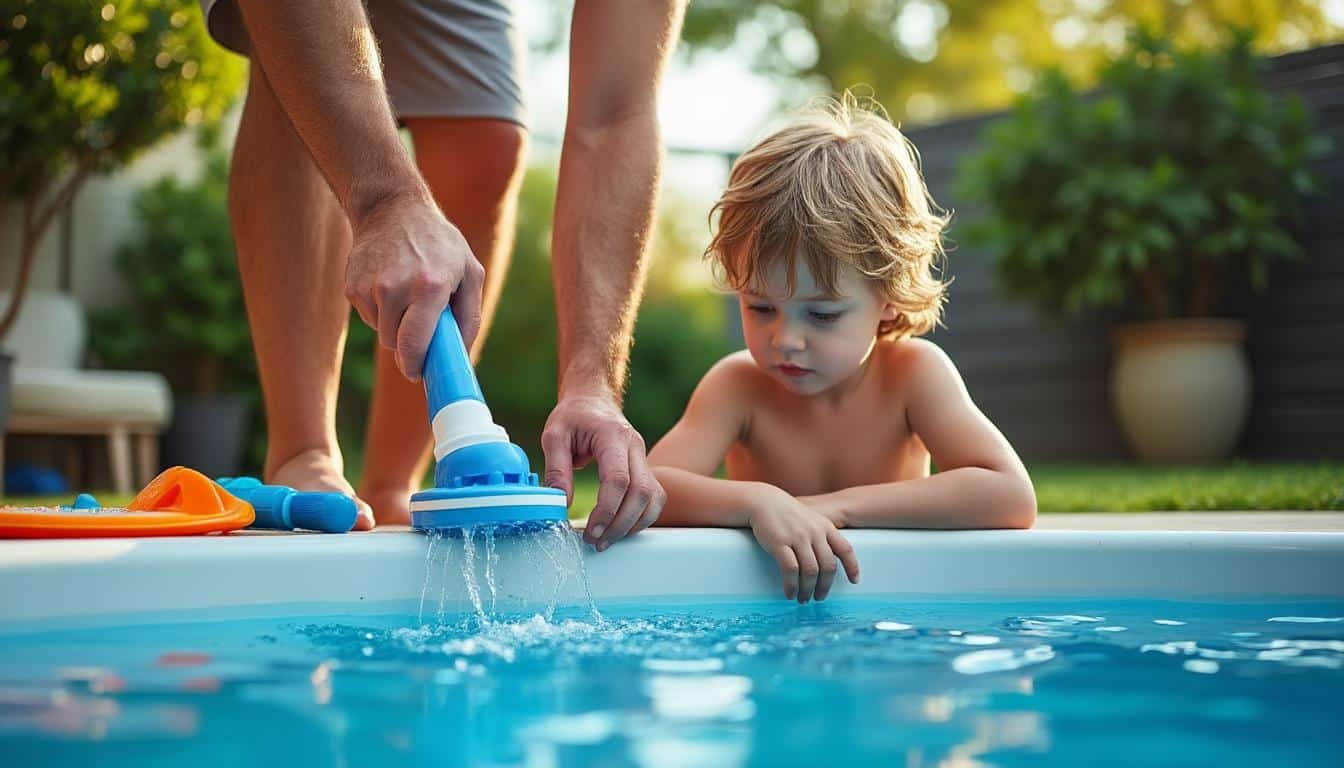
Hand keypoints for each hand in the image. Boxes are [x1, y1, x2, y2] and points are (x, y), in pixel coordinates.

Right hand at [345, 191, 485, 379]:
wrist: (393, 209)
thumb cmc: (440, 244)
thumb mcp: (470, 272)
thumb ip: (470, 317)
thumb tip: (460, 356)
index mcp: (429, 287)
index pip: (414, 344)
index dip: (415, 365)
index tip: (419, 373)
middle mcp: (396, 287)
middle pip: (396, 344)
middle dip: (409, 342)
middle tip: (422, 323)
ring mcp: (370, 287)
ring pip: (382, 332)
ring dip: (396, 324)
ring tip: (407, 294)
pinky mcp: (352, 287)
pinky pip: (370, 317)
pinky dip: (381, 310)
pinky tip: (389, 284)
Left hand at [541, 391, 663, 550]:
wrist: (594, 399)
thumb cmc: (574, 416)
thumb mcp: (554, 435)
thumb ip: (556, 469)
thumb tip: (561, 504)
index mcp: (613, 436)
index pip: (619, 479)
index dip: (607, 510)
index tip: (590, 530)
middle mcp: (635, 447)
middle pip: (641, 493)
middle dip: (620, 524)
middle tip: (596, 541)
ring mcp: (644, 457)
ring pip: (653, 499)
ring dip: (633, 524)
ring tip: (606, 539)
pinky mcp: (645, 468)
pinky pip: (654, 498)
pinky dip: (641, 518)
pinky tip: (620, 528)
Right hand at [748, 486, 859, 602]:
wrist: (764, 502)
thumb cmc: (787, 513)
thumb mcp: (811, 520)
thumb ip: (822, 536)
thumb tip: (827, 561)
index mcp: (825, 527)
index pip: (846, 549)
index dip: (852, 567)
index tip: (854, 581)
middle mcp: (814, 533)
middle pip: (828, 566)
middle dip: (825, 586)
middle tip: (819, 597)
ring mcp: (798, 537)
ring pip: (810, 571)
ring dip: (807, 589)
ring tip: (802, 598)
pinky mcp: (780, 543)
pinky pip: (791, 570)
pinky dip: (792, 585)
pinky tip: (790, 592)